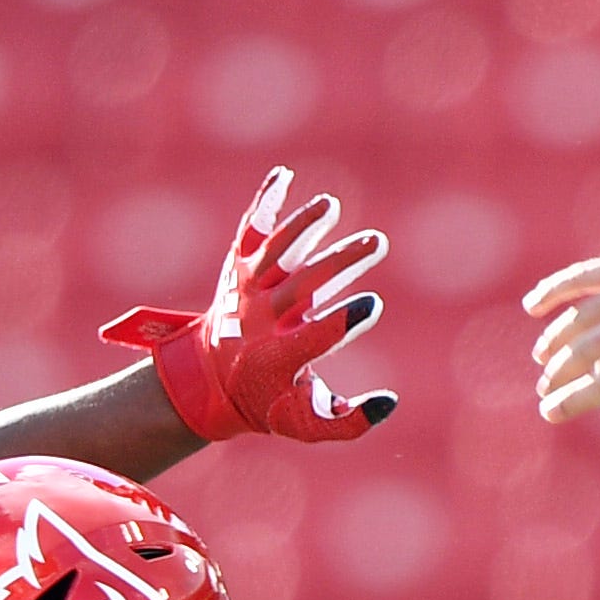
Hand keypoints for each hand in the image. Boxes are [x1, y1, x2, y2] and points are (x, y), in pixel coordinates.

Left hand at [103, 166, 392, 444]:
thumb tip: (388, 404)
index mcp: (279, 358)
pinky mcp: (240, 266)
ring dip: (302, 227)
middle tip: (377, 243)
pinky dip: (264, 203)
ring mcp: (248, 289)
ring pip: (275, 252)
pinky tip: (283, 176)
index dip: (340, 323)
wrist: (210, 379)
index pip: (312, 339)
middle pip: (303, 285)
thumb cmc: (272, 401)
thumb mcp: (307, 424)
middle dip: (339, 262)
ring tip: (330, 206)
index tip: (372, 305)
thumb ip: (349, 422)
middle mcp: (261, 319)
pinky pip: (250, 231)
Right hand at [523, 241, 599, 444]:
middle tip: (545, 389)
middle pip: (589, 348)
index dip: (574, 399)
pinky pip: (588, 275)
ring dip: (556, 338)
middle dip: (560, 372)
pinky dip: (557, 288)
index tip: (549, 412)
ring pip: (584, 314)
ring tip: (543, 360)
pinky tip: (533, 306)